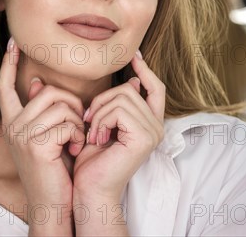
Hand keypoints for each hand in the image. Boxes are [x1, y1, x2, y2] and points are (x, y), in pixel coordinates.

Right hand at [0, 38, 86, 232]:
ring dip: (77, 121)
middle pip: (45, 90)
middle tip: (78, 125)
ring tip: (77, 140)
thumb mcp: (47, 136)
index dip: (7, 63)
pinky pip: (67, 122)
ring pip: (60, 104)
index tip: (12, 42)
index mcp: (12, 122)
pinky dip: (79, 135)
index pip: (4, 86)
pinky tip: (76, 149)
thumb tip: (35, 83)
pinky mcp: (36, 144)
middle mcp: (12, 126)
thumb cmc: (54, 169)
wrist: (52, 204)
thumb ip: (41, 110)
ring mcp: (22, 134)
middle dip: (71, 103)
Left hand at [72, 52, 165, 202]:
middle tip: (88, 121)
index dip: (145, 70)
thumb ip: (116, 103)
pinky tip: (96, 139)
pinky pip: (118, 110)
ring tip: (92, 133)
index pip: (156, 88)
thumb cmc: (91, 158)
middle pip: (130, 89)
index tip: (133, 57)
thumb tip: (133, 80)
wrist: (88, 188)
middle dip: (102, 100)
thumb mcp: (102, 122)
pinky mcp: (144, 137)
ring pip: (122, 97)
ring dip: (99, 113)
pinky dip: (101, 121)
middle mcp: (157, 127)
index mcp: (149, 123)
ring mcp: (153, 133)